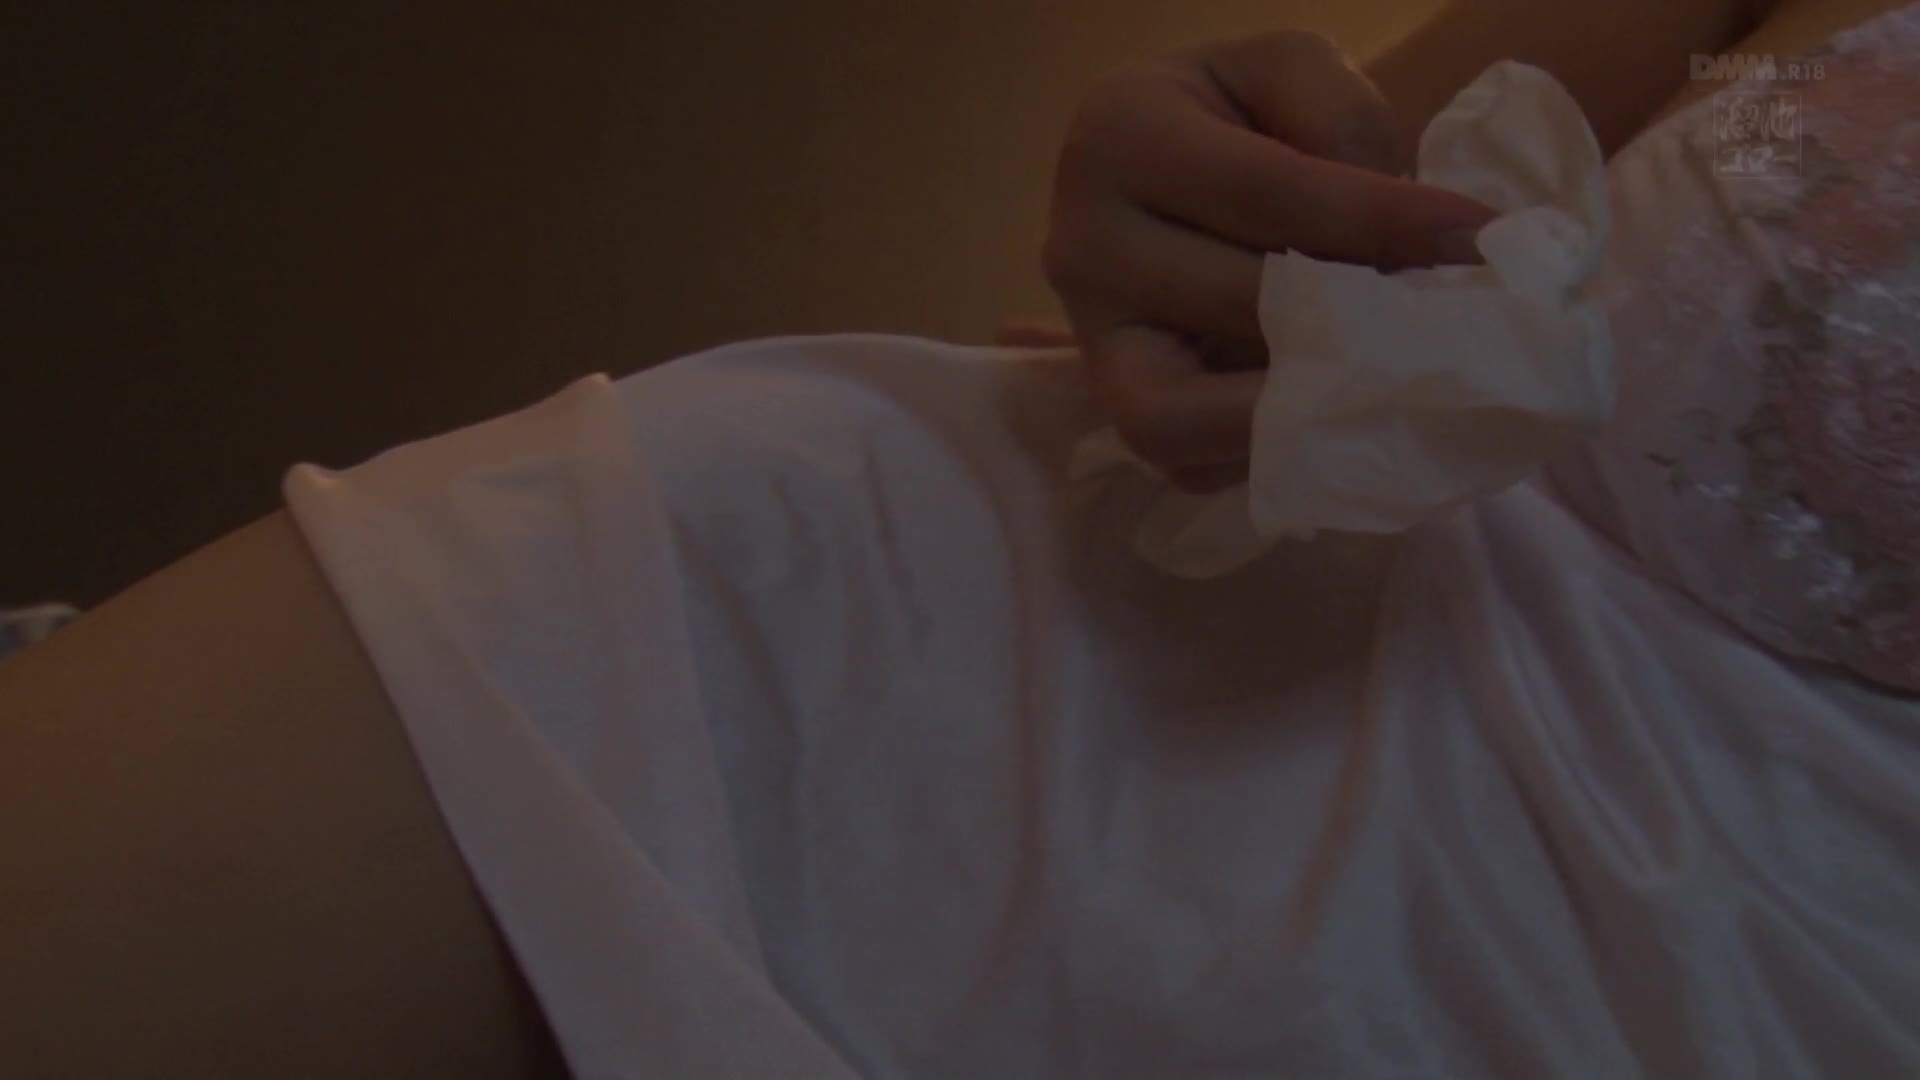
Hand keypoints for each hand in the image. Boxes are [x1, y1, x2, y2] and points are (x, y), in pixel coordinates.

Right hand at [1042, 30, 1497, 490]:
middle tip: (1454, 321)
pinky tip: (1334, 409)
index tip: (1479, 240)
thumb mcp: (1293, 69)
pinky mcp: (1118, 411)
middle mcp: (1078, 245)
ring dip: (1298, 410)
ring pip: (1181, 414)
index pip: (1264, 193)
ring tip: (1388, 384)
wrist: (1174, 164)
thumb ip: (1345, 125)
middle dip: (1354, 319)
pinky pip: (1191, 463)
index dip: (1380, 223)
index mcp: (1117, 134)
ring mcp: (1089, 342)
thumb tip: (1411, 244)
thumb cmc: (1242, 113)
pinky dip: (1270, 452)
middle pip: (1235, 303)